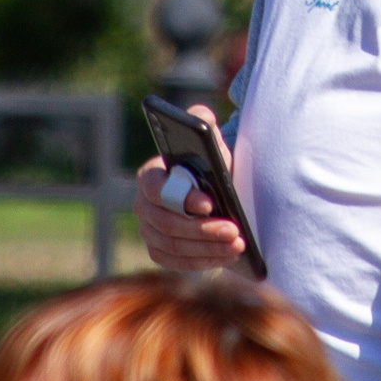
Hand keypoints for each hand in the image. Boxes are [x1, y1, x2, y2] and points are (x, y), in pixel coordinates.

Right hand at [132, 106, 247, 271]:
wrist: (213, 191)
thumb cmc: (209, 164)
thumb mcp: (208, 141)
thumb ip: (201, 122)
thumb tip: (201, 117)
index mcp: (149, 175)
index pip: (157, 189)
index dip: (182, 198)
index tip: (211, 203)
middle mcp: (143, 205)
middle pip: (167, 224)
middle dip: (203, 229)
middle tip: (234, 231)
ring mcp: (149, 231)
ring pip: (174, 246)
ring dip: (207, 248)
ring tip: (237, 245)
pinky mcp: (160, 251)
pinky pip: (177, 262)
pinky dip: (203, 261)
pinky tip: (227, 256)